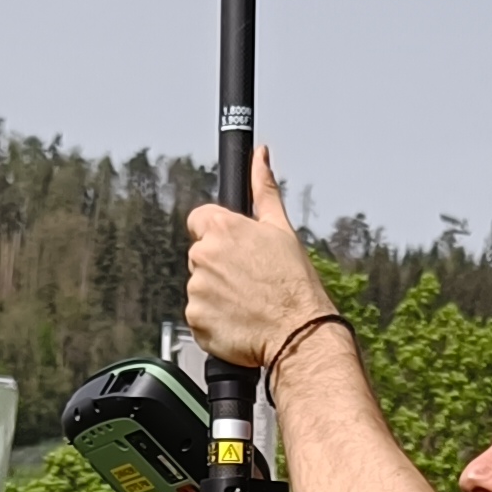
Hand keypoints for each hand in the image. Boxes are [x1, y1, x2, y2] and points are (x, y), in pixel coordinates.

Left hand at [183, 146, 325, 370]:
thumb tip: (259, 157)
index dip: (217, 233)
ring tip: (247, 303)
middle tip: (249, 280)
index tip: (233, 249)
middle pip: (201, 255)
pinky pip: (198, 316)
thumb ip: (264, 189)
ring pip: (200, 287)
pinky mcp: (194, 319)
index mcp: (222, 228)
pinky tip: (238, 320)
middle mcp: (204, 256)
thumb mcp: (282, 229)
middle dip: (219, 266)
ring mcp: (197, 289)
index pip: (199, 219)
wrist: (298, 334)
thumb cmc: (294, 285)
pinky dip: (214, 319)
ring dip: (217, 294)